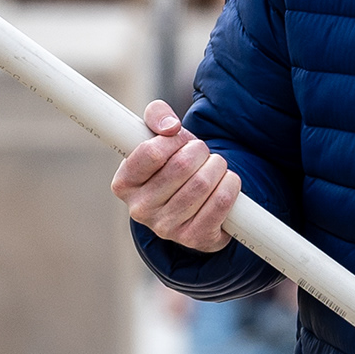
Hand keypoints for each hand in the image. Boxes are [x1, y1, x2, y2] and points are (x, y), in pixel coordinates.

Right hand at [113, 100, 242, 252]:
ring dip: (217, 166)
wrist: (193, 204)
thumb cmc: (172, 164)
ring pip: (203, 183)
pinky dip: (230, 185)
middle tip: (201, 152)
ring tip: (214, 166)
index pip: (151, 152)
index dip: (173, 139)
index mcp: (124, 184)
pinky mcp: (193, 238)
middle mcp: (140, 209)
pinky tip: (226, 181)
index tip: (179, 138)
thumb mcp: (158, 136)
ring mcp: (166, 228)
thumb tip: (170, 126)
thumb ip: (157, 115)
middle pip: (182, 166)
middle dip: (199, 150)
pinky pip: (221, 202)